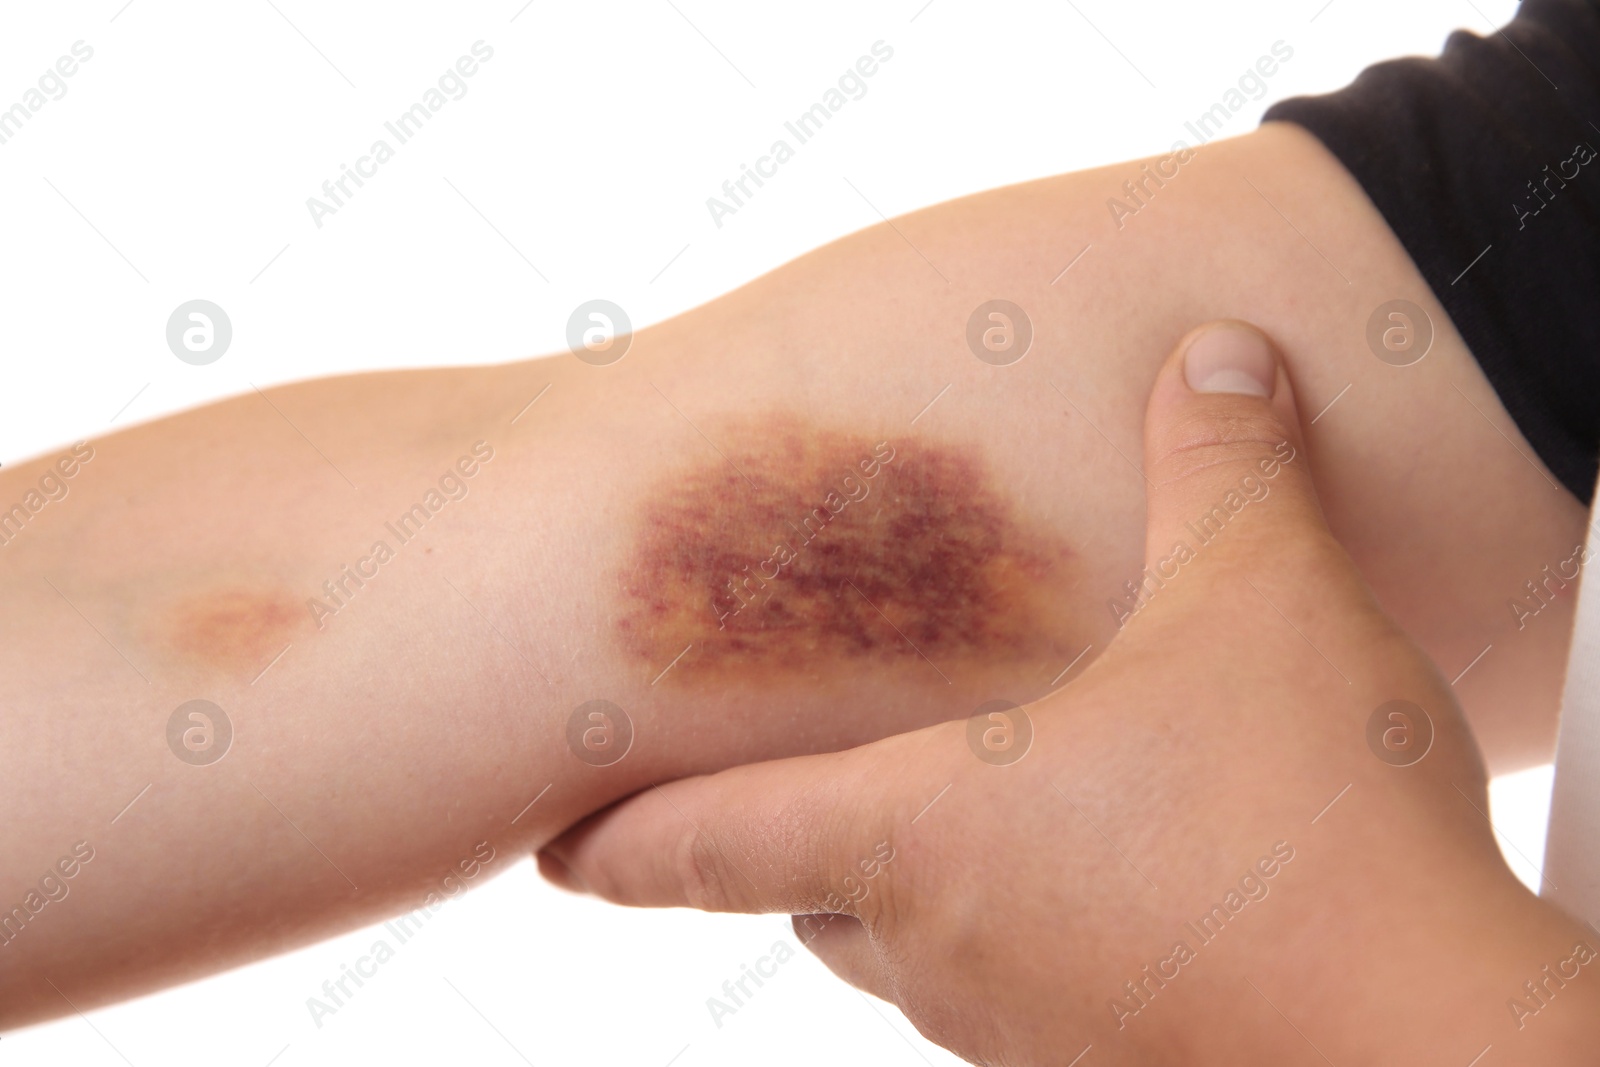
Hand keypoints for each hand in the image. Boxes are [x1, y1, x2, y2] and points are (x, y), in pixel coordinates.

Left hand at [543, 321, 1598, 1064]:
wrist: (1429, 1036)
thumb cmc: (1302, 825)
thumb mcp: (1261, 595)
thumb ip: (1220, 464)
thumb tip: (1220, 356)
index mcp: (916, 829)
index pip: (701, 843)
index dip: (618, 841)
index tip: (553, 850)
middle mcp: (940, 943)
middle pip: (808, 893)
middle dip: (798, 837)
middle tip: (805, 783)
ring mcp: (1018, 1026)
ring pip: (913, 951)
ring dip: (922, 881)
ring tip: (983, 812)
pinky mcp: (1103, 1065)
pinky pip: (1020, 993)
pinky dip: (1028, 929)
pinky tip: (1116, 880)